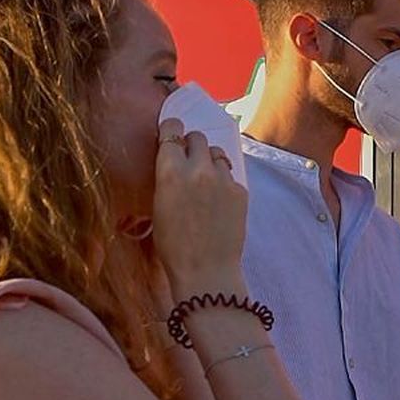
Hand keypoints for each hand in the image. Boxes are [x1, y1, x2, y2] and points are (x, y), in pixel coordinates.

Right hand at [153, 118, 248, 293]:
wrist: (205, 270)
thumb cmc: (173, 245)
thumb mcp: (158, 205)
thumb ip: (167, 177)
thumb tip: (173, 160)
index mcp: (170, 171)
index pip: (172, 130)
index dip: (171, 129)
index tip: (172, 132)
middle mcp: (198, 169)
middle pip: (197, 137)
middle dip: (192, 145)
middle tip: (189, 161)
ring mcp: (223, 179)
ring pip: (217, 153)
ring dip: (210, 162)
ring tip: (206, 183)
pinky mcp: (241, 191)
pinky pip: (231, 176)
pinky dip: (224, 183)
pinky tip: (219, 203)